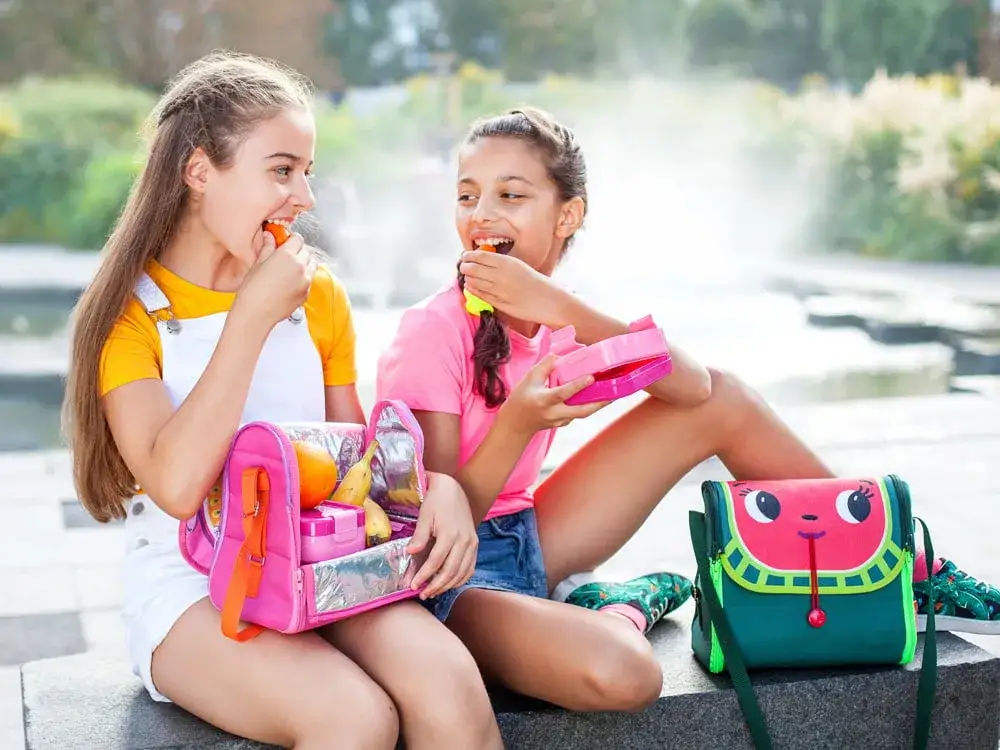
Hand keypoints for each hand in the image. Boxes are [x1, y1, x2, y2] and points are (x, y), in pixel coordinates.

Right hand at [234, 231, 315, 330]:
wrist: (256, 313)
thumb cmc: (253, 291)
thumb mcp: (258, 264)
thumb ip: (268, 247)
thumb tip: (269, 237)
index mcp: (287, 255)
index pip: (298, 239)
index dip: (291, 240)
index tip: (286, 242)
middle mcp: (300, 267)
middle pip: (307, 251)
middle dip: (298, 252)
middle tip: (286, 257)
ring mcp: (306, 281)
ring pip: (312, 265)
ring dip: (304, 264)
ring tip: (290, 270)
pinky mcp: (306, 293)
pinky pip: (310, 280)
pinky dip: (304, 278)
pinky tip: (290, 283)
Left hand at [407, 472, 478, 598]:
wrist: (453, 489)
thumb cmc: (436, 502)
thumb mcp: (425, 516)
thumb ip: (420, 535)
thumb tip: (410, 552)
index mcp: (449, 533)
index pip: (436, 561)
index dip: (424, 575)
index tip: (413, 585)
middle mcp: (464, 540)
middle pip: (450, 571)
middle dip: (435, 586)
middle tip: (423, 594)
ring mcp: (471, 543)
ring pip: (461, 572)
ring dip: (447, 585)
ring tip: (433, 591)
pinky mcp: (475, 545)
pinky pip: (470, 568)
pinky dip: (460, 579)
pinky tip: (449, 584)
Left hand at [459, 250, 564, 325]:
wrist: (548, 300)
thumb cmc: (535, 282)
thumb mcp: (518, 265)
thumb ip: (500, 263)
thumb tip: (481, 260)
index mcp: (506, 262)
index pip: (479, 256)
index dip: (468, 255)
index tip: (465, 255)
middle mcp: (500, 275)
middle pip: (472, 268)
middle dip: (464, 266)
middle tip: (463, 266)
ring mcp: (498, 290)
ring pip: (473, 282)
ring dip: (467, 278)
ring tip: (467, 276)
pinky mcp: (498, 303)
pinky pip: (479, 295)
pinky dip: (472, 290)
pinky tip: (470, 287)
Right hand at [500, 353, 610, 434]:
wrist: (516, 424)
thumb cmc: (521, 399)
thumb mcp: (528, 379)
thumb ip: (544, 366)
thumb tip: (561, 356)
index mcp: (544, 401)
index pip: (563, 393)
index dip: (578, 385)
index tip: (591, 377)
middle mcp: (554, 413)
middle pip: (581, 411)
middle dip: (599, 403)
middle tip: (615, 394)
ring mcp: (560, 421)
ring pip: (583, 413)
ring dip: (598, 405)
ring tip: (613, 394)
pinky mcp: (563, 423)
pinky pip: (579, 413)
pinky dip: (589, 405)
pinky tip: (598, 397)